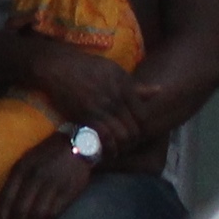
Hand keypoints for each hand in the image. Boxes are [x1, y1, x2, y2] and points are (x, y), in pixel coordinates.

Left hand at [0, 137, 96, 218]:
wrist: (79, 143)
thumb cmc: (48, 155)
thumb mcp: (27, 161)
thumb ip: (16, 181)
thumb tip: (6, 209)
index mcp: (20, 169)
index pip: (6, 198)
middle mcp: (34, 176)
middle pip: (20, 210)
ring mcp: (52, 184)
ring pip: (37, 215)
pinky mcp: (68, 191)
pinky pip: (54, 214)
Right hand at [18, 39, 148, 144]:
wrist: (59, 67)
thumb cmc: (87, 67)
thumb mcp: (115, 72)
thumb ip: (136, 86)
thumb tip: (159, 91)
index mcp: (126, 88)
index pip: (142, 116)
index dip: (140, 128)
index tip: (133, 133)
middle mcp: (116, 99)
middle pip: (133, 129)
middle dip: (130, 142)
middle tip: (123, 146)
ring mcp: (101, 109)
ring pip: (120, 137)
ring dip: (119, 148)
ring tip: (114, 151)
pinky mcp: (85, 116)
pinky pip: (102, 137)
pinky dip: (106, 147)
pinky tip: (103, 150)